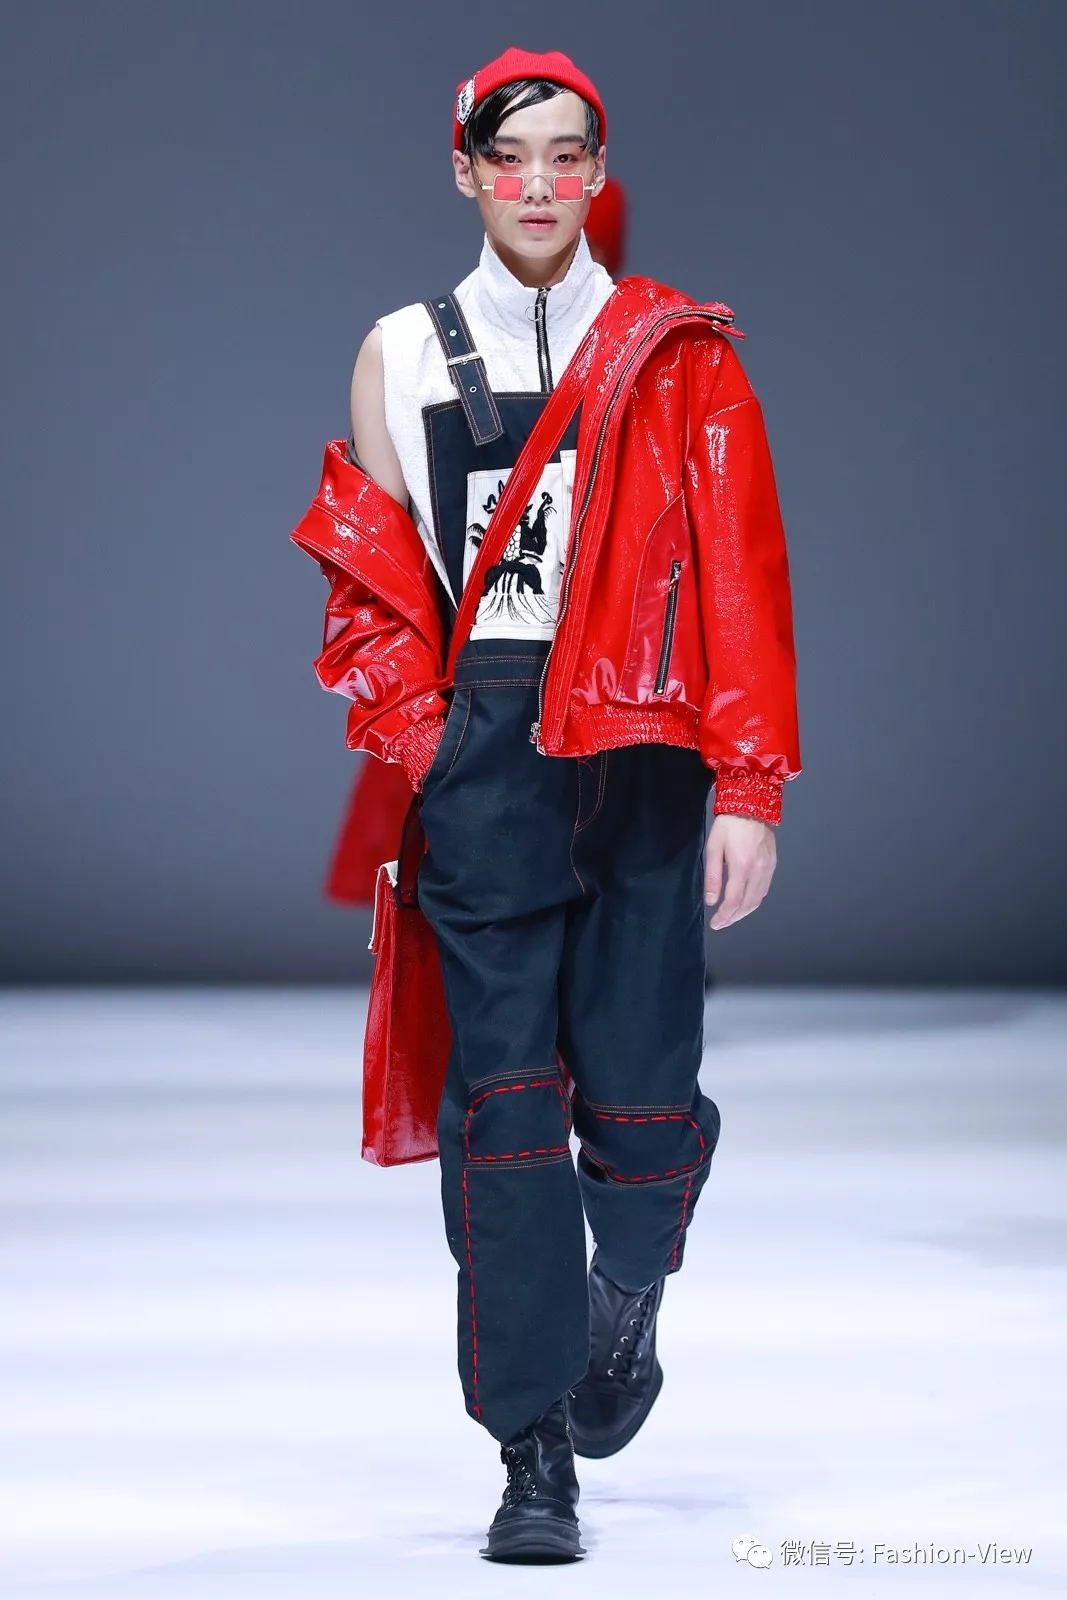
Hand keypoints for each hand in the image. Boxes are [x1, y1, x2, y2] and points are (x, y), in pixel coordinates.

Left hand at [704, 813, 776, 929]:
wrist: (752, 804)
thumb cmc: (728, 825)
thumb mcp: (713, 848)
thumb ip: (712, 876)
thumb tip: (711, 901)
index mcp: (742, 866)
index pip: (734, 901)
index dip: (724, 916)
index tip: (716, 923)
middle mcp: (758, 870)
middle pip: (748, 904)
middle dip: (734, 917)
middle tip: (722, 923)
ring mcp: (768, 867)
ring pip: (758, 899)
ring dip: (745, 911)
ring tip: (732, 916)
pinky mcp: (773, 863)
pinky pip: (765, 888)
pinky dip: (755, 900)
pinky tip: (745, 901)